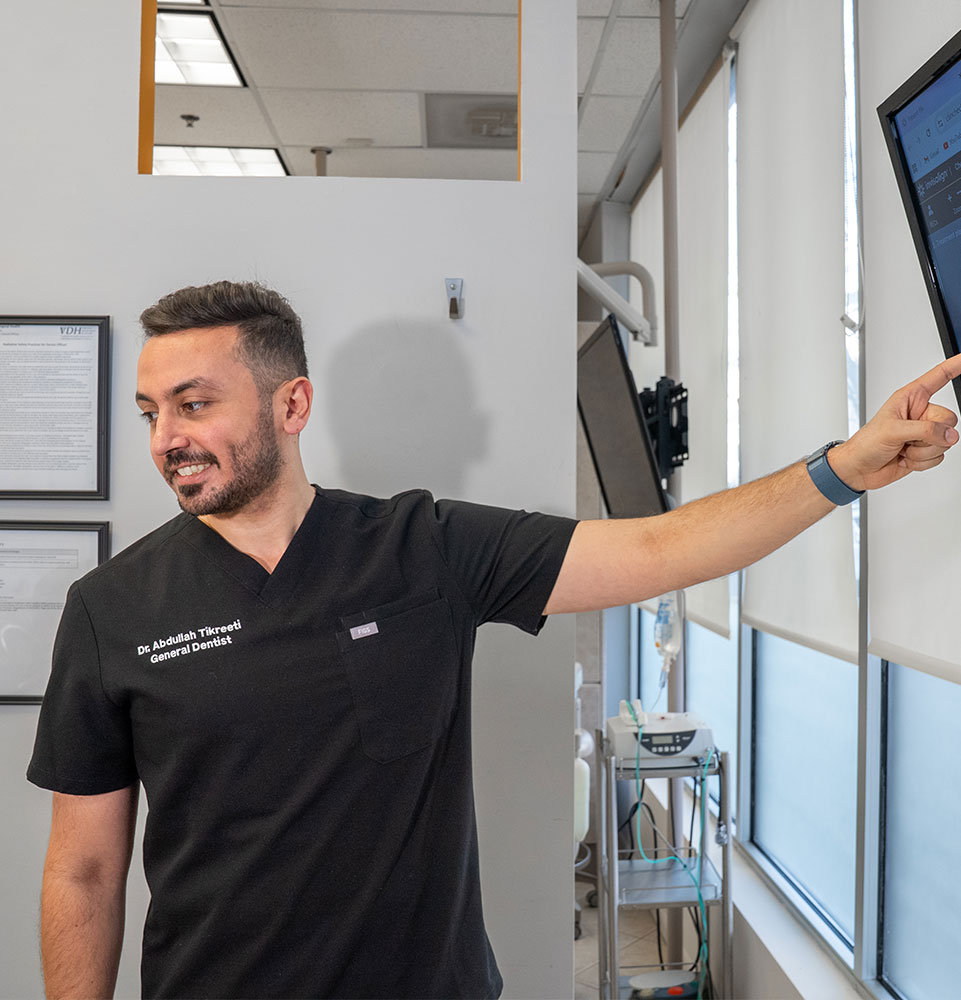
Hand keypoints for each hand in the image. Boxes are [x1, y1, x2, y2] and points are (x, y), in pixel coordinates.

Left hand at [829, 354, 960, 491]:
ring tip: (903, 449)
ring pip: (946, 441)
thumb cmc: (866, 444)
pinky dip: (922, 462)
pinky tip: (905, 459)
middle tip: (909, 440)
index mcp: (910, 398)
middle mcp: (919, 414)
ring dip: (924, 451)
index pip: (938, 377)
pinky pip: (939, 456)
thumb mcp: (893, 431)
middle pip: (949, 419)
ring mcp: (923, 433)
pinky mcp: (925, 451)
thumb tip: (949, 435)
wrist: (859, 470)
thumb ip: (925, 430)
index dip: (955, 366)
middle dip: (931, 435)